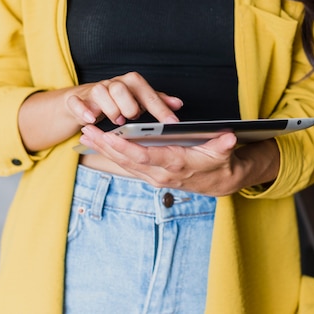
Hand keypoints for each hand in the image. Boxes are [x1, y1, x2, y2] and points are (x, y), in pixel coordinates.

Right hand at [65, 72, 183, 125]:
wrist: (87, 100)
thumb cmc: (118, 101)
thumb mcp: (139, 101)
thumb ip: (157, 102)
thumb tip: (178, 104)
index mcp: (130, 83)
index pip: (147, 92)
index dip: (160, 108)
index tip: (171, 123)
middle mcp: (113, 84)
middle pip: (120, 87)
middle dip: (128, 105)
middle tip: (132, 118)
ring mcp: (94, 90)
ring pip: (100, 91)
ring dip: (109, 109)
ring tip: (117, 121)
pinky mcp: (77, 99)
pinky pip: (77, 101)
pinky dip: (83, 110)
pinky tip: (91, 120)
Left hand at [80, 124, 265, 195]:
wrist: (219, 183)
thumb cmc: (219, 163)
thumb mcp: (223, 153)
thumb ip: (223, 145)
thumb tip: (228, 137)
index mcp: (174, 164)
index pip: (144, 156)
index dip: (125, 147)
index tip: (109, 136)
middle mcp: (159, 174)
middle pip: (126, 160)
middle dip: (105, 145)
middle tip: (86, 130)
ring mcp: (152, 176)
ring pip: (122, 163)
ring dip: (102, 149)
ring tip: (85, 134)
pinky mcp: (148, 175)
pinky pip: (125, 165)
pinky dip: (109, 154)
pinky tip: (97, 143)